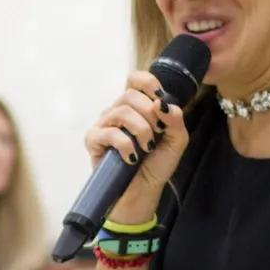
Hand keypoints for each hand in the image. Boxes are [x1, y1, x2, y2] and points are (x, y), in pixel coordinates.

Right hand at [82, 71, 189, 218]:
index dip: (148, 82)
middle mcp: (117, 111)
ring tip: (147, 148)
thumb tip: (162, 103)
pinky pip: (109, 132)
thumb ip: (176, 120)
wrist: (142, 190)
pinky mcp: (93, 140)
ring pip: (121, 112)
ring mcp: (104, 124)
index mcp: (136, 106)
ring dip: (141, 130)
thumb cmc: (156, 165)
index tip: (160, 99)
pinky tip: (131, 158)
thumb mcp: (176, 141)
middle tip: (158, 133)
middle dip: (149, 114)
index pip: (135, 79)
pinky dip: (126, 145)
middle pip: (130, 95)